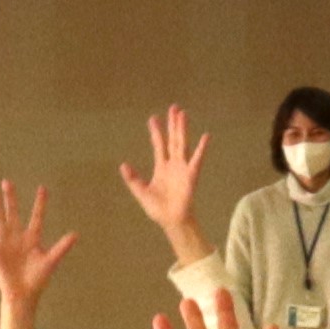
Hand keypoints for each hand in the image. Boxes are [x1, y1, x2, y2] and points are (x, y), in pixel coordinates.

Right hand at [0, 178, 72, 328]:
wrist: (23, 295)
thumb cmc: (37, 279)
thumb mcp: (50, 261)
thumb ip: (61, 247)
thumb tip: (75, 234)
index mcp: (33, 238)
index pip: (37, 217)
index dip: (40, 203)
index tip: (42, 188)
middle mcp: (18, 237)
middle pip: (14, 214)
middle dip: (11, 199)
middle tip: (7, 182)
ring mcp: (6, 243)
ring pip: (0, 221)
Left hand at [114, 104, 208, 252]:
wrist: (171, 221)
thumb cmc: (158, 209)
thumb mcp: (142, 192)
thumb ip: (133, 179)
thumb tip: (123, 165)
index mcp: (162, 167)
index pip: (159, 145)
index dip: (156, 132)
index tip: (153, 118)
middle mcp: (173, 164)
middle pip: (173, 139)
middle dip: (173, 124)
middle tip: (174, 107)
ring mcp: (183, 168)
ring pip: (183, 144)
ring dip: (182, 129)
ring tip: (183, 114)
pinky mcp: (191, 175)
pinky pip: (197, 159)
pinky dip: (202, 148)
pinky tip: (206, 136)